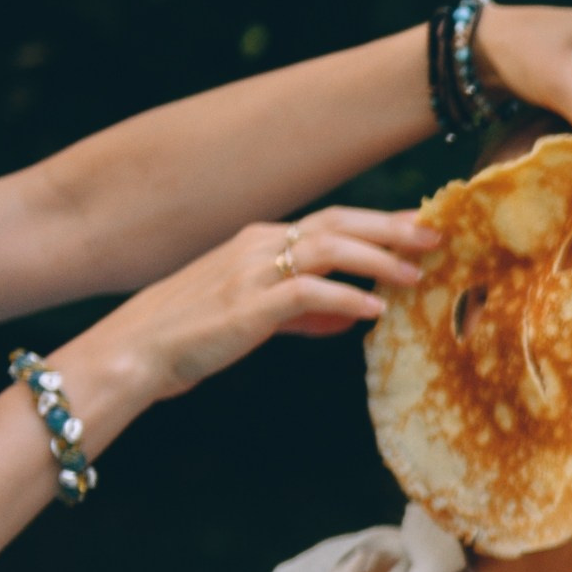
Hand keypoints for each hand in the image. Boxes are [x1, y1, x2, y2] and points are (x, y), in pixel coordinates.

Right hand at [65, 209, 433, 407]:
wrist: (136, 350)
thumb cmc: (193, 334)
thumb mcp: (256, 316)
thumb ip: (304, 314)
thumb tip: (350, 318)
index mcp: (260, 241)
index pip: (332, 222)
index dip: (379, 223)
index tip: (420, 229)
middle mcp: (259, 245)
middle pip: (338, 223)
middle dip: (391, 228)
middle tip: (436, 236)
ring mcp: (252, 271)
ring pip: (329, 248)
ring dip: (378, 260)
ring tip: (416, 275)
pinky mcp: (247, 304)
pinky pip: (308, 293)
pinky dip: (346, 298)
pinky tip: (375, 310)